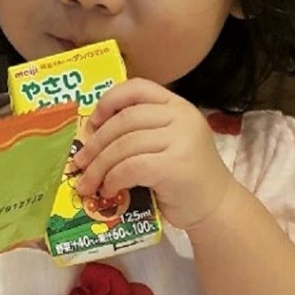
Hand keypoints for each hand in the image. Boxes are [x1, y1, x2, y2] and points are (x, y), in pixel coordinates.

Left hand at [73, 78, 235, 229]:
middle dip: (95, 143)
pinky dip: (113, 179)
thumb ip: (139, 132)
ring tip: (87, 183)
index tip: (92, 122)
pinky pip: (131, 167)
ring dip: (99, 167)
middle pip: (124, 120)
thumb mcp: (165, 144)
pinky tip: (109, 190)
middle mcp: (181, 117)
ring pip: (124, 145)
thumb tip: (89, 136)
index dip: (109, 101)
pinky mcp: (175, 166)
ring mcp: (181, 140)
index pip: (137, 88)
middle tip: (79, 163)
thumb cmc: (182, 178)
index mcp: (177, 106)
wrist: (215, 207)